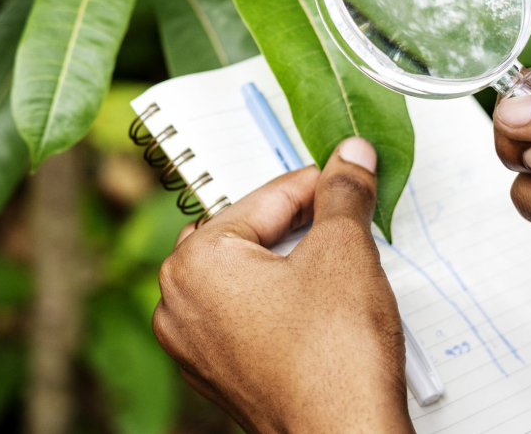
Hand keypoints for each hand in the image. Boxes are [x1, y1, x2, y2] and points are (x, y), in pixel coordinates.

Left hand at [153, 138, 413, 433]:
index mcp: (194, 263)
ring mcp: (194, 345)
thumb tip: (351, 157)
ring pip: (246, 276)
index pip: (264, 198)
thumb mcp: (345, 251)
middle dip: (297, 223)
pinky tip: (320, 307)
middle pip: (247, 234)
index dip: (317, 182)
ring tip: (337, 262)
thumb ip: (342, 193)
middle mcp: (178, 303)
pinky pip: (246, 316)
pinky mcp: (219, 374)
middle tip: (344, 214)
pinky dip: (280, 303)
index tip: (347, 170)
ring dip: (289, 263)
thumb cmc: (335, 359)